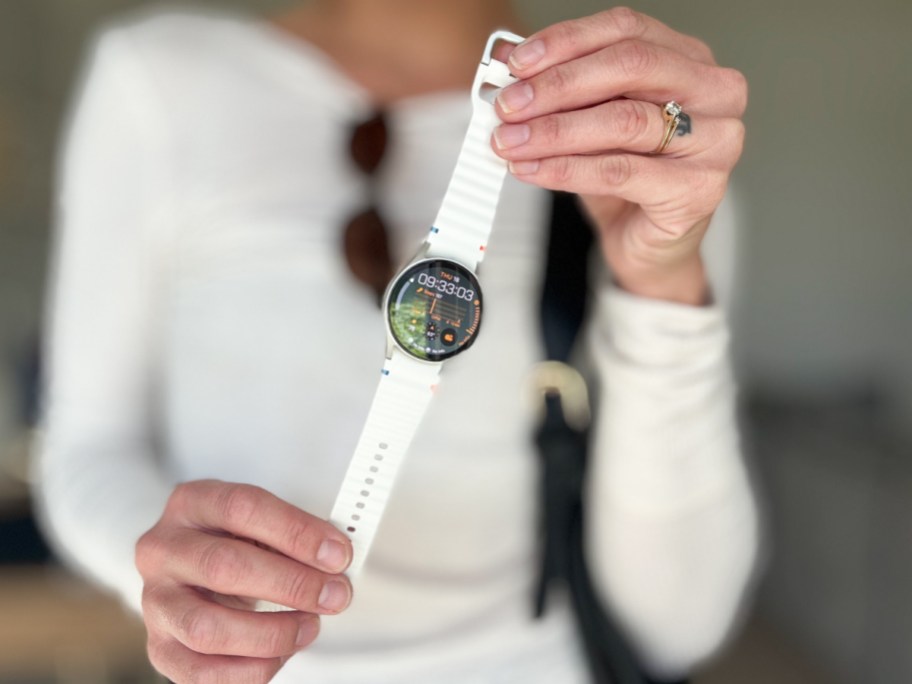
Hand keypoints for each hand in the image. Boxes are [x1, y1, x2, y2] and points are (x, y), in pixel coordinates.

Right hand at [136, 480, 352, 682]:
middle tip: (333, 595)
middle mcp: (163, 550)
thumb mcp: (258, 523)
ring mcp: (155, 600)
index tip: (336, 554)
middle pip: (225, 566)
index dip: (296, 533)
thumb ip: (292, 536)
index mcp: (191, 503)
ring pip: (207, 627)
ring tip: (308, 627)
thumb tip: (334, 558)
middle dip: (291, 584)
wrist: (187, 569)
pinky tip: (279, 655)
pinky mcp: (159, 646)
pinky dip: (249, 670)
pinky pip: (200, 672)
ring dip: (271, 633)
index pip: (242, 509)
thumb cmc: (232, 543)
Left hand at [492, 8, 746, 304]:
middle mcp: (714, 92)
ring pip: (624, 121)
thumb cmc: (627, 178)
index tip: (518, 62)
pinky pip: (620, 172)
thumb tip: (506, 64)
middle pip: (630, 67)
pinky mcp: (697, 189)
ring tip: (511, 141)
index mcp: (690, 59)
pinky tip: (533, 169)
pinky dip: (567, 169)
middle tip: (509, 105)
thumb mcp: (590, 122)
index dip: (567, 41)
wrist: (648, 243)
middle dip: (558, 85)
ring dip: (554, 131)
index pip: (627, 29)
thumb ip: (560, 89)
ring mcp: (714, 141)